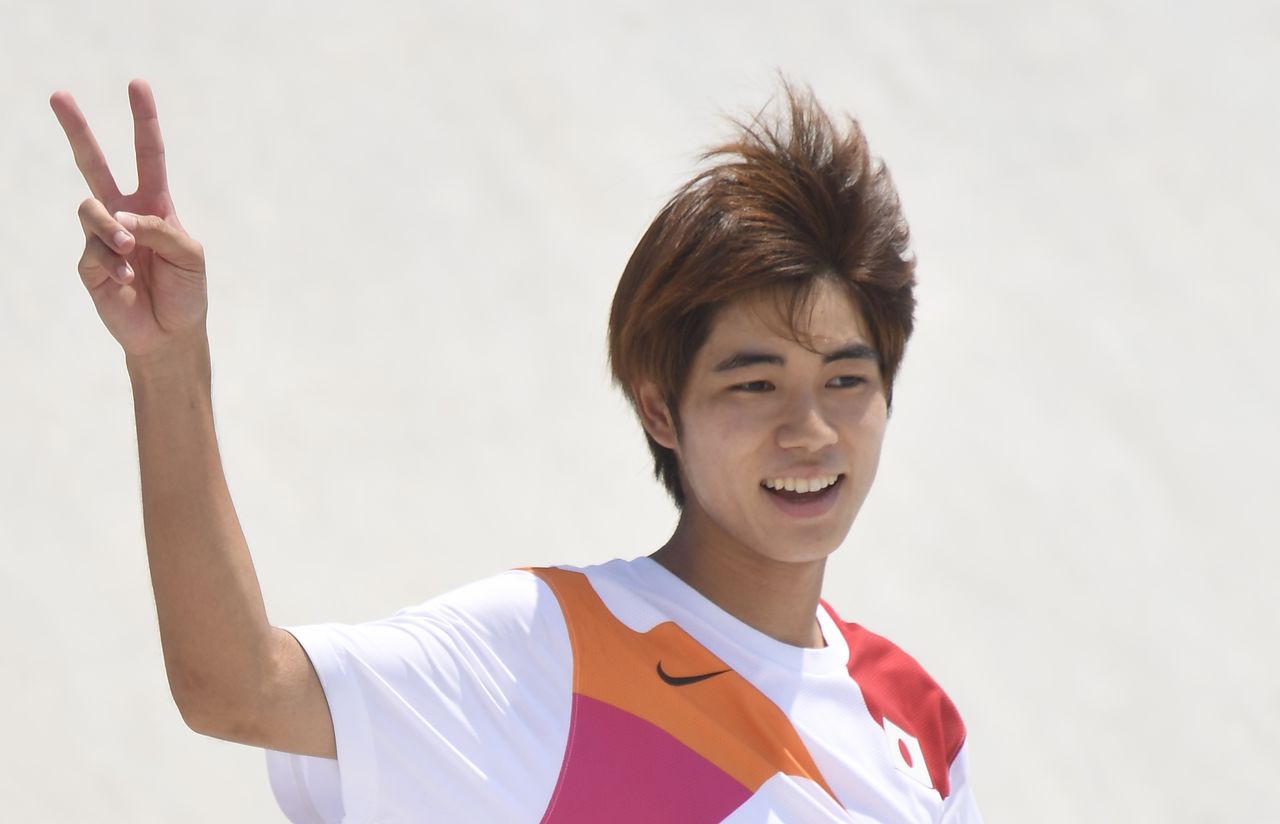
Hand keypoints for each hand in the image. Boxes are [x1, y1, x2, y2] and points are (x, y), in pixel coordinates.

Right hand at [51, 79, 207, 359]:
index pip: (148, 154)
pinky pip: (93, 250)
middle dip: (76, 130)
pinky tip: (127, 279)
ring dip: (112, 228)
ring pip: (91, 208)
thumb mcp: (190, 255)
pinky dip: (113, 263)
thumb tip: (121, 216)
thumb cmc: (187, 292)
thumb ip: (161, 228)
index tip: (137, 84)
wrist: (171, 334)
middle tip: (57, 94)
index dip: (143, 120)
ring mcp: (102, 237)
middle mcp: (125, 213)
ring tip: (131, 249)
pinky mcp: (88, 263)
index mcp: (156, 205)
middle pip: (94, 163)